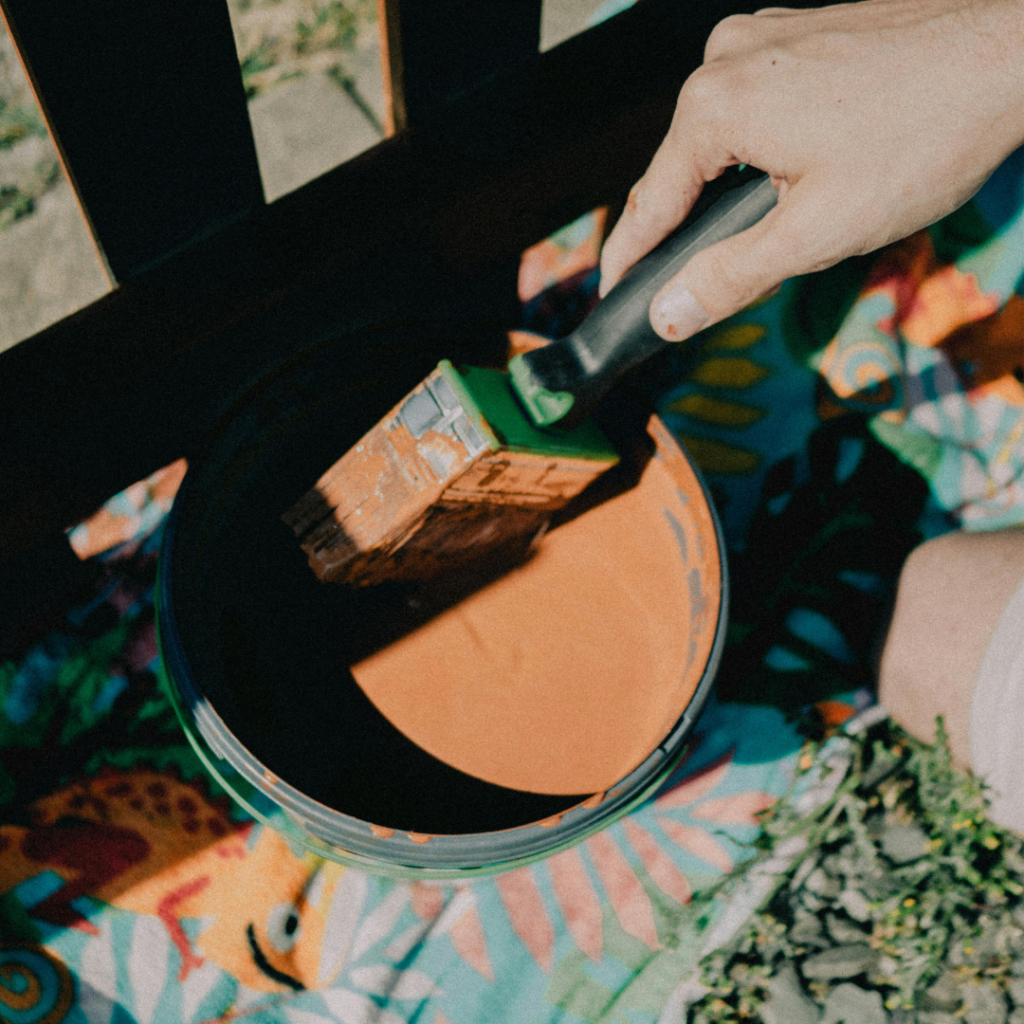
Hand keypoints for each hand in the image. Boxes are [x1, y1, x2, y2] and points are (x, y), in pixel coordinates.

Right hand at [599, 0, 1023, 340]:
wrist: (1013, 53)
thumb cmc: (922, 138)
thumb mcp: (815, 233)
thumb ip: (729, 277)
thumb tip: (667, 314)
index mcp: (714, 105)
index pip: (651, 202)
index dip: (630, 259)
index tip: (613, 295)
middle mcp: (726, 58)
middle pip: (684, 168)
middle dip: (689, 226)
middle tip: (697, 285)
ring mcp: (764, 34)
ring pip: (721, 138)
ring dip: (729, 187)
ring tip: (770, 230)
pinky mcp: (799, 30)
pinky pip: (756, 104)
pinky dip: (761, 148)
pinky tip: (800, 174)